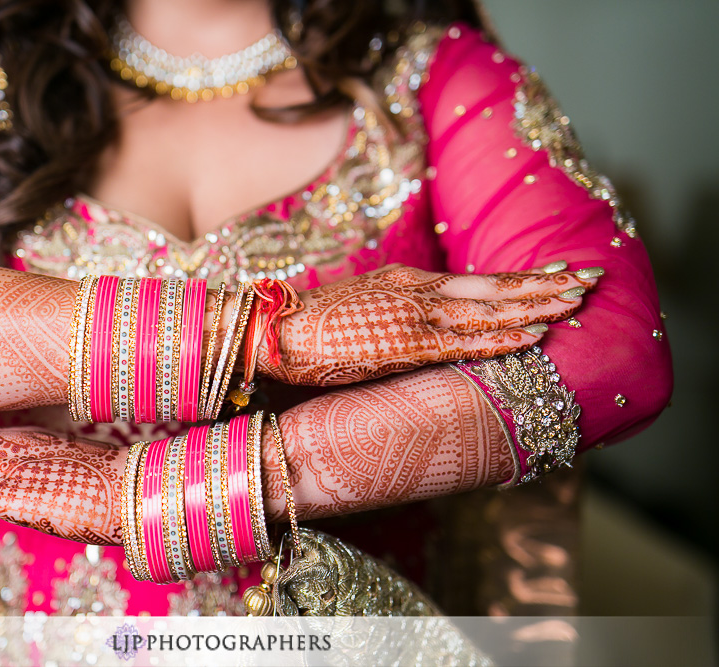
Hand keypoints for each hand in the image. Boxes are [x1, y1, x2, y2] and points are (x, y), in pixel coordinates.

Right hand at [259, 263, 599, 384]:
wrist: (274, 330)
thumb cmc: (313, 326)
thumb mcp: (366, 306)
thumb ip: (402, 310)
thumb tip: (430, 324)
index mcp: (409, 281)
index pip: (478, 279)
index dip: (522, 278)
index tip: (559, 274)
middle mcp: (419, 291)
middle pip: (494, 287)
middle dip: (544, 285)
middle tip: (590, 279)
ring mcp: (414, 316)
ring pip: (489, 310)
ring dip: (536, 306)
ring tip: (577, 302)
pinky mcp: (405, 344)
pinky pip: (465, 340)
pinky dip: (503, 336)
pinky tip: (534, 334)